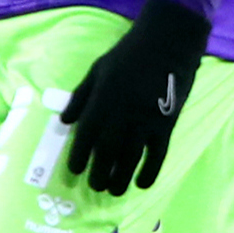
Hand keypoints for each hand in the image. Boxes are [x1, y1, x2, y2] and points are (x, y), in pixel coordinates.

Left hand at [62, 0, 211, 194]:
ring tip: (114, 191)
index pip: (86, 136)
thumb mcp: (97, 69)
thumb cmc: (129, 54)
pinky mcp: (166, 123)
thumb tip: (64, 122)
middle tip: (96, 186)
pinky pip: (157, 154)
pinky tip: (142, 183)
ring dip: (121, 178)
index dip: (78, 157)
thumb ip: (80, 96)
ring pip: (131, 158)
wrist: (168, 42)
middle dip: (99, 174)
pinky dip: (150, 171)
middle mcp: (122, 114)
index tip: (75, 171)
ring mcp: (146, 120)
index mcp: (102, 100)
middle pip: (107, 152)